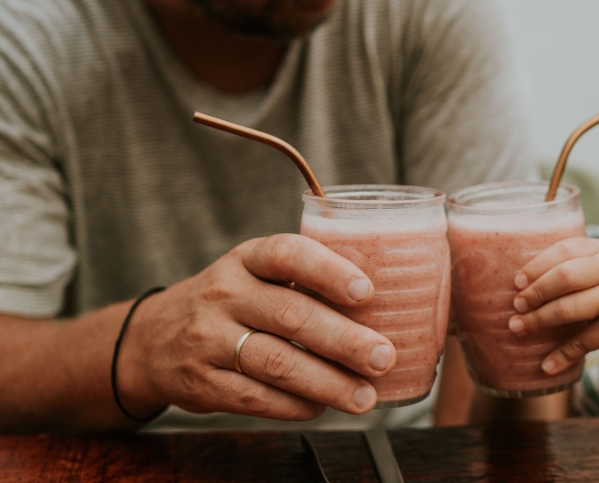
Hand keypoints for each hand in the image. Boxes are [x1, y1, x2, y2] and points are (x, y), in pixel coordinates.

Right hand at [115, 234, 396, 420]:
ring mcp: (208, 340)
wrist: (152, 338)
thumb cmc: (231, 301)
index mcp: (247, 259)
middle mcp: (225, 294)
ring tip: (366, 396)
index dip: (329, 271)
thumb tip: (383, 304)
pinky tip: (322, 406)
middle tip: (383, 356)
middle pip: (291, 316)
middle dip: (344, 340)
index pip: (288, 254)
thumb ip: (304, 282)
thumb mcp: (256, 274)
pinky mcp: (202, 383)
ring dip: (328, 382)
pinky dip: (294, 406)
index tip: (367, 291)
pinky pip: (255, 398)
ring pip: (276, 363)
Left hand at [507, 238, 598, 374]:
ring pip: (569, 308)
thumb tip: (532, 280)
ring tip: (519, 329)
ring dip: (539, 321)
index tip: (517, 281)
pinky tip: (546, 364)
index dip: (536, 265)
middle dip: (534, 292)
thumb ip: (581, 264)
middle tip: (515, 306)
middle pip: (563, 276)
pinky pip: (583, 341)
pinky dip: (563, 355)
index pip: (563, 250)